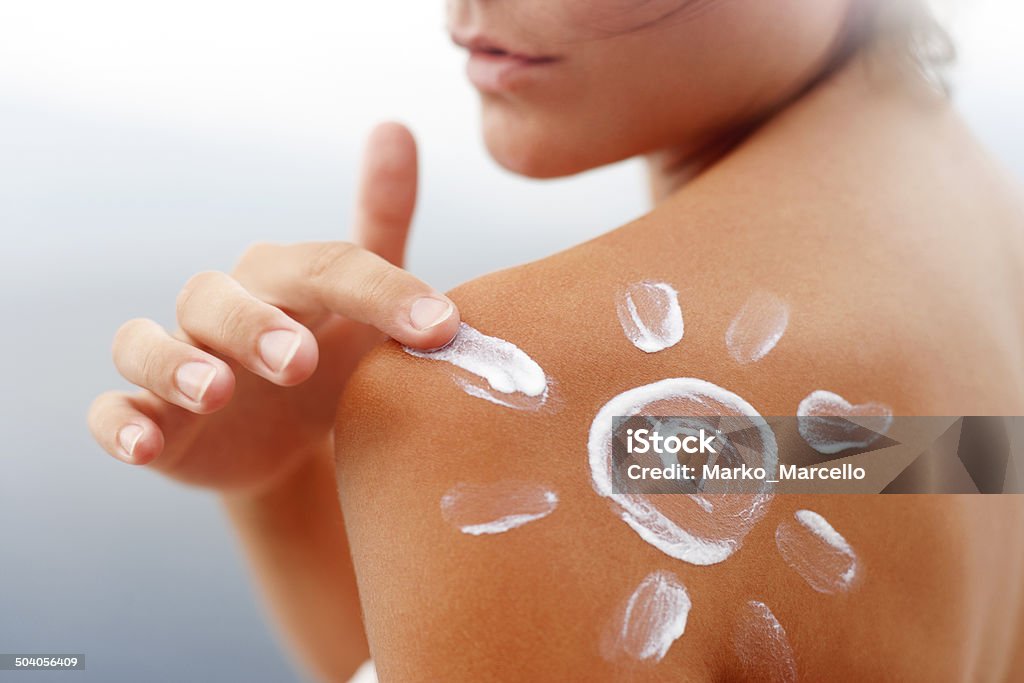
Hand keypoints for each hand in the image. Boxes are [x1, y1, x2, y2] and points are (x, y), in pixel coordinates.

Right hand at [88, 122, 458, 493]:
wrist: (292, 443)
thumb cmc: (331, 358)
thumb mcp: (365, 300)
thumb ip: (382, 220)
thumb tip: (393, 124)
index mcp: (280, 279)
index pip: (325, 268)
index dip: (382, 292)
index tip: (440, 326)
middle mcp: (219, 310)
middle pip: (218, 297)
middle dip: (255, 324)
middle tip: (299, 361)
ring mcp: (179, 362)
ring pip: (146, 344)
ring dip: (177, 364)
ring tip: (218, 391)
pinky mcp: (151, 418)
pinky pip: (112, 413)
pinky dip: (120, 426)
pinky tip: (144, 445)